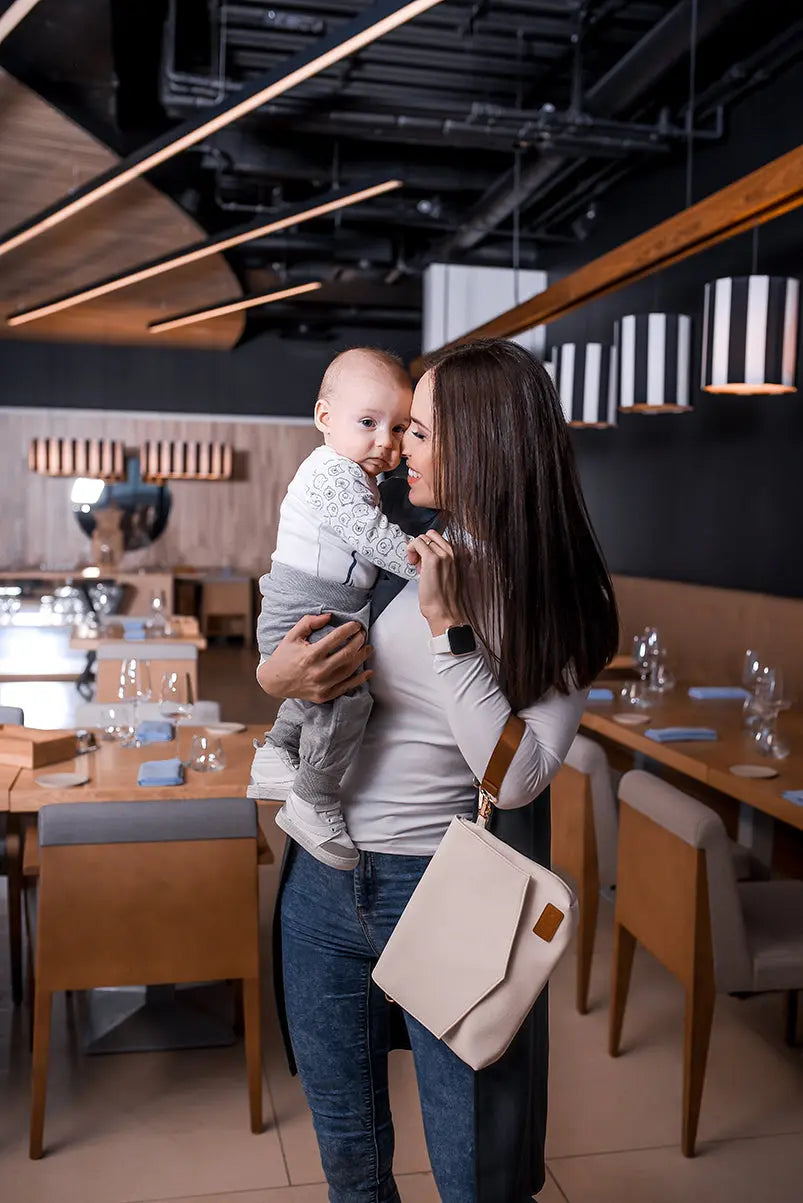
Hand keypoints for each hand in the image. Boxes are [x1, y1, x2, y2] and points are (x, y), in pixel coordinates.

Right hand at [257, 613, 372, 702]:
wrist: (274, 682)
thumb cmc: (284, 656)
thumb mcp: (292, 636)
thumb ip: (309, 622)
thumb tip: (329, 616)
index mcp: (310, 654)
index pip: (336, 638)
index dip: (349, 629)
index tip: (356, 624)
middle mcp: (318, 671)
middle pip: (347, 654)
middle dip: (358, 641)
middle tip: (362, 634)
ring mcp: (323, 685)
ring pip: (349, 670)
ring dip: (362, 657)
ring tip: (368, 647)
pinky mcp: (325, 695)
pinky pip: (347, 687)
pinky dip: (360, 679)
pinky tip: (369, 671)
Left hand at [406, 529, 464, 635]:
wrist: (444, 610)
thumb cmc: (442, 597)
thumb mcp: (446, 574)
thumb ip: (439, 562)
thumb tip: (423, 555)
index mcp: (457, 555)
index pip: (438, 538)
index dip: (428, 548)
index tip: (424, 562)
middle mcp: (452, 552)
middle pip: (430, 535)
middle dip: (421, 546)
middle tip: (418, 563)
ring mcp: (443, 554)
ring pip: (422, 538)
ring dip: (415, 549)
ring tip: (417, 566)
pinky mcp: (432, 559)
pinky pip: (417, 542)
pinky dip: (411, 550)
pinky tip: (413, 564)